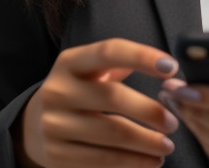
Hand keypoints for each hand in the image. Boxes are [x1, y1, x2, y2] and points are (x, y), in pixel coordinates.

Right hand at [17, 38, 180, 167]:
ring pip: (111, 133)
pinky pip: (100, 160)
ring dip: (146, 143)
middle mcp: (58, 90)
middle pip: (114, 97)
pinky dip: (131, 163)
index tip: (173, 67)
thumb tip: (170, 68)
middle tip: (173, 123)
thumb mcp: (92, 70)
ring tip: (166, 146)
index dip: (142, 56)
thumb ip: (123, 63)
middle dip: (150, 111)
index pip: (110, 51)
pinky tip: (149, 162)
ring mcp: (53, 124)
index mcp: (71, 62)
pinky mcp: (55, 154)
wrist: (34, 125)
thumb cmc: (81, 91)